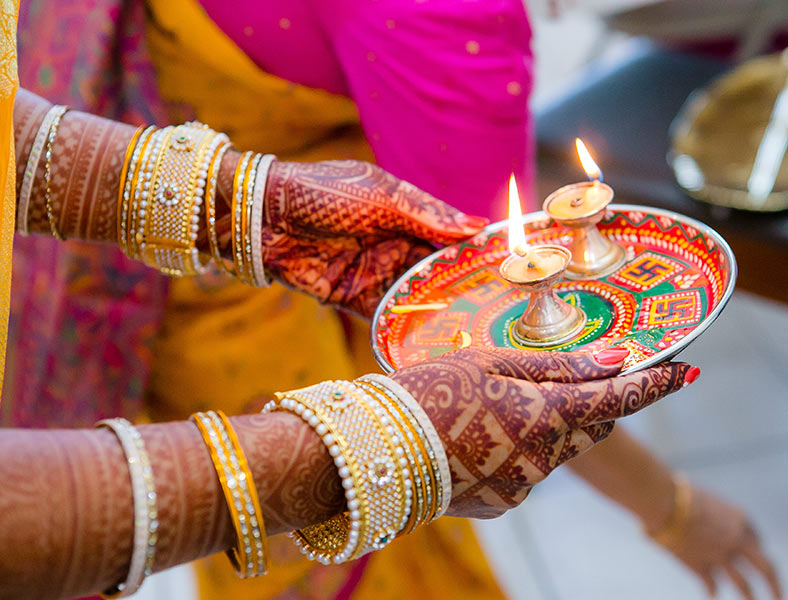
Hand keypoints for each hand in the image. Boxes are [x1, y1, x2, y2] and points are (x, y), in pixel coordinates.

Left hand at [261, 160, 486, 316]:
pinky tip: (429, 341)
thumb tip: (476, 227)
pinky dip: (404, 328)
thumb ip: (427, 215)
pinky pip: (384, 316)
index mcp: (406, 214)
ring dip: (438, 311)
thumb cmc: (323, 191)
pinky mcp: (352, 298)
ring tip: (471, 330)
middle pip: (437, 271)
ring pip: (415, 296)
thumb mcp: (381, 197)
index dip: (475, 250)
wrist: (263, 216)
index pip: (450, 235)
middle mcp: (395, 245)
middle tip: (496, 308)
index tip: (508, 267)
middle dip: (462, 288)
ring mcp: (375, 273)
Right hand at [390, 347, 690, 518]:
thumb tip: (616, 359)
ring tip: (492, 406)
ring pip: (557, 449)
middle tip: (567, 378)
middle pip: (592, 426)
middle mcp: (544, 460)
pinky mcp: (501, 505)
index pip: (618, 397)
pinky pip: (527, 471)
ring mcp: (523, 488)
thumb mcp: (492, 363)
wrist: (370, 450)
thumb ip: (558, 366)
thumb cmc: (430, 389)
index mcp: (546, 416)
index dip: (656, 383)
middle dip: (591, 402)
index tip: (688, 369)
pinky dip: (517, 450)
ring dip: (546, 426)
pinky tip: (476, 435)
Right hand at [658, 485, 781, 599]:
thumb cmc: (678, 493)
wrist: (664, 501)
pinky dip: (711, 590)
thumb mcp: (704, 501)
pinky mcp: (702, 567)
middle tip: (780, 598)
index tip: (752, 556)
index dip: (755, 549)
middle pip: (765, 568)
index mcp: (741, 519)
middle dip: (775, 586)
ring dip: (749, 597)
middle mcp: (738, 541)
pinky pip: (712, 584)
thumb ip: (712, 517)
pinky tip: (711, 595)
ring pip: (743, 585)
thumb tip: (703, 526)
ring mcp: (721, 557)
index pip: (757, 540)